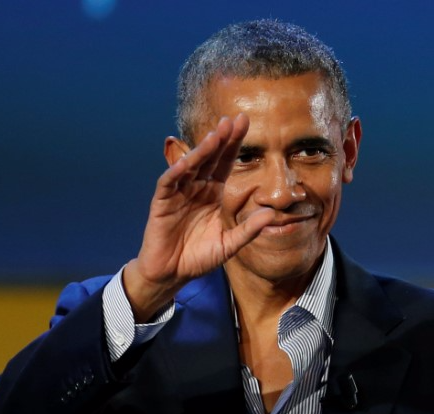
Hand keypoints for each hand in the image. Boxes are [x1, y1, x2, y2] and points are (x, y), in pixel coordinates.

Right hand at [123, 114, 273, 321]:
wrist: (172, 274)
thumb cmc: (198, 257)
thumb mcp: (229, 244)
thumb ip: (248, 230)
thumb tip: (271, 215)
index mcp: (213, 193)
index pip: (225, 163)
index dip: (234, 144)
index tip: (245, 123)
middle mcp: (196, 188)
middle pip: (210, 158)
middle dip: (222, 139)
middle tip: (234, 119)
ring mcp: (178, 193)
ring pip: (191, 166)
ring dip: (202, 150)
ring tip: (216, 135)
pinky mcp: (162, 203)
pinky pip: (169, 183)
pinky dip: (177, 171)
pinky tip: (187, 161)